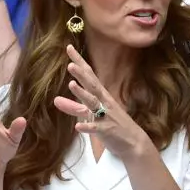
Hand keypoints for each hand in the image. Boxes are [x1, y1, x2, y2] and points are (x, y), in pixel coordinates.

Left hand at [53, 45, 150, 160]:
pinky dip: (88, 127)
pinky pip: (97, 128)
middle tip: (70, 64)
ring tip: (71, 85)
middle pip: (92, 85)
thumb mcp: (91, 114)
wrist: (134, 142)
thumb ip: (73, 107)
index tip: (69, 47)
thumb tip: (55, 100)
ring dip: (82, 93)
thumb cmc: (112, 124)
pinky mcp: (108, 130)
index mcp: (100, 95)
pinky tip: (78, 127)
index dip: (79, 61)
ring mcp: (106, 115)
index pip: (89, 75)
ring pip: (93, 103)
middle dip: (81, 74)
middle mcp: (104, 102)